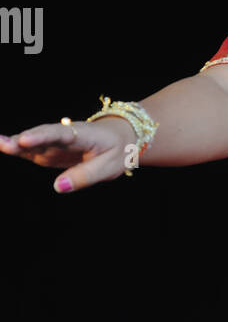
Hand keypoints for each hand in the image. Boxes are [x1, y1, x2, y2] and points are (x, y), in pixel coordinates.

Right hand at [0, 116, 138, 191]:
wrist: (121, 137)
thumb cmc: (117, 151)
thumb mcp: (109, 167)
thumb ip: (84, 176)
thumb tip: (58, 187)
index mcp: (84, 135)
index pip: (61, 134)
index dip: (43, 136)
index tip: (25, 140)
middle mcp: (66, 134)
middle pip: (43, 135)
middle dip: (24, 139)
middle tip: (3, 143)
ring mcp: (57, 142)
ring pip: (35, 142)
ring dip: (16, 144)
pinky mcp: (51, 151)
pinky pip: (33, 150)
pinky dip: (18, 150)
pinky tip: (3, 147)